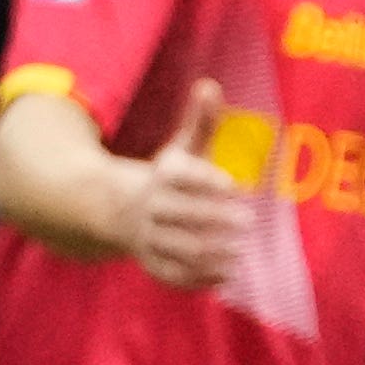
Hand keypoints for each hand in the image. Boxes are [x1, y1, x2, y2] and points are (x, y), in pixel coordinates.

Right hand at [123, 81, 249, 291]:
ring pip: (178, 247)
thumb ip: (199, 122)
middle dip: (215, 217)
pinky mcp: (152, 263)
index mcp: (162, 176)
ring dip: (211, 251)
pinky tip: (228, 275)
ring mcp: (149, 237)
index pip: (180, 176)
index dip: (207, 180)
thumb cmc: (166, 178)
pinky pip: (172, 275)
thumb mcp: (181, 148)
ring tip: (241, 250)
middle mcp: (151, 207)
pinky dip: (199, 278)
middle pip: (180, 214)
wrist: (116, 210)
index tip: (237, 185)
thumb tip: (210, 85)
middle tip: (248, 221)